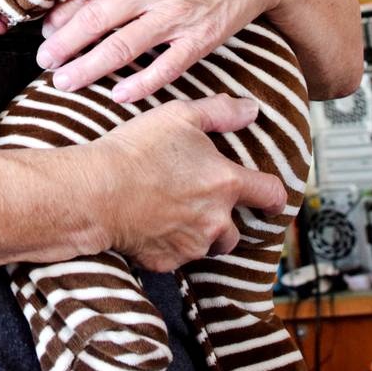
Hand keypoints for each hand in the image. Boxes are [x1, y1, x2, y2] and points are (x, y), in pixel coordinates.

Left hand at [37, 0, 323, 101]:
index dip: (60, 15)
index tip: (44, 30)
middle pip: (95, 22)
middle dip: (63, 45)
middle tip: (43, 62)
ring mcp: (179, 14)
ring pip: (122, 48)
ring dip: (89, 68)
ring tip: (64, 82)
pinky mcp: (202, 37)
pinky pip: (166, 67)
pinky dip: (141, 84)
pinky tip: (118, 94)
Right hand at [88, 94, 286, 268]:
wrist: (96, 191)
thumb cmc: (137, 150)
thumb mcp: (179, 116)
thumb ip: (220, 112)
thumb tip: (251, 109)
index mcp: (225, 183)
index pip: (270, 194)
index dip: (275, 198)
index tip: (273, 202)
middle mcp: (216, 220)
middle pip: (236, 231)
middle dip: (223, 221)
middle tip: (197, 205)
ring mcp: (192, 245)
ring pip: (206, 246)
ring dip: (197, 235)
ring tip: (170, 214)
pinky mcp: (166, 262)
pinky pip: (175, 257)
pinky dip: (166, 245)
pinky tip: (147, 226)